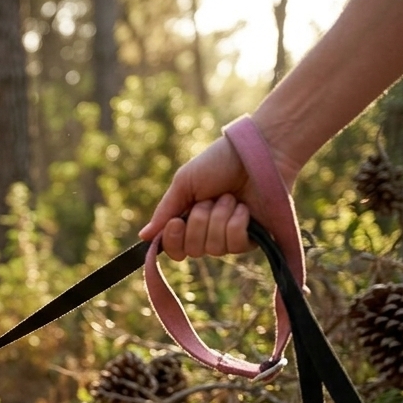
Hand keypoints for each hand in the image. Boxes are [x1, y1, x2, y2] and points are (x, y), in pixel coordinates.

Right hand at [139, 136, 256, 260]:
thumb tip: (144, 236)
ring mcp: (230, 237)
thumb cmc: (220, 162)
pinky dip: (236, 223)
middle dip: (200, 222)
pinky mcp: (253, 239)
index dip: (173, 240)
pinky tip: (244, 208)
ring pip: (214, 249)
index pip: (175, 249)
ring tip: (230, 198)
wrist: (258, 152)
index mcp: (190, 219)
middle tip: (210, 199)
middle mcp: (209, 232)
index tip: (177, 222)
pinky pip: (234, 245)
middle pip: (193, 250)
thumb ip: (165, 211)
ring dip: (219, 219)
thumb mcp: (184, 183)